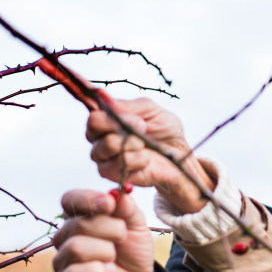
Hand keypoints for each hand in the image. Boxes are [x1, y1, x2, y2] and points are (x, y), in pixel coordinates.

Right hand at [52, 188, 155, 271]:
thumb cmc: (132, 250)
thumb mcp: (137, 225)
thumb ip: (127, 208)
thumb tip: (117, 194)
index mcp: (78, 217)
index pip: (69, 200)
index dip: (88, 199)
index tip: (110, 204)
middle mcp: (64, 237)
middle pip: (78, 224)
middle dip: (109, 229)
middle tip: (122, 237)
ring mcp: (62, 261)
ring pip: (75, 248)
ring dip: (105, 251)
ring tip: (113, 258)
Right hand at [86, 98, 213, 212]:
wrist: (179, 155)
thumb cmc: (165, 131)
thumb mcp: (150, 109)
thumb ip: (126, 105)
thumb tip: (102, 95)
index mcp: (107, 123)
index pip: (93, 119)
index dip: (111, 117)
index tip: (137, 118)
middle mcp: (101, 141)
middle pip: (92, 132)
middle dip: (123, 128)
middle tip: (143, 129)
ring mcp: (105, 159)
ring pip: (106, 147)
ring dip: (132, 143)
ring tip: (145, 145)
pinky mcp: (114, 175)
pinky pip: (117, 165)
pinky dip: (137, 160)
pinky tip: (146, 159)